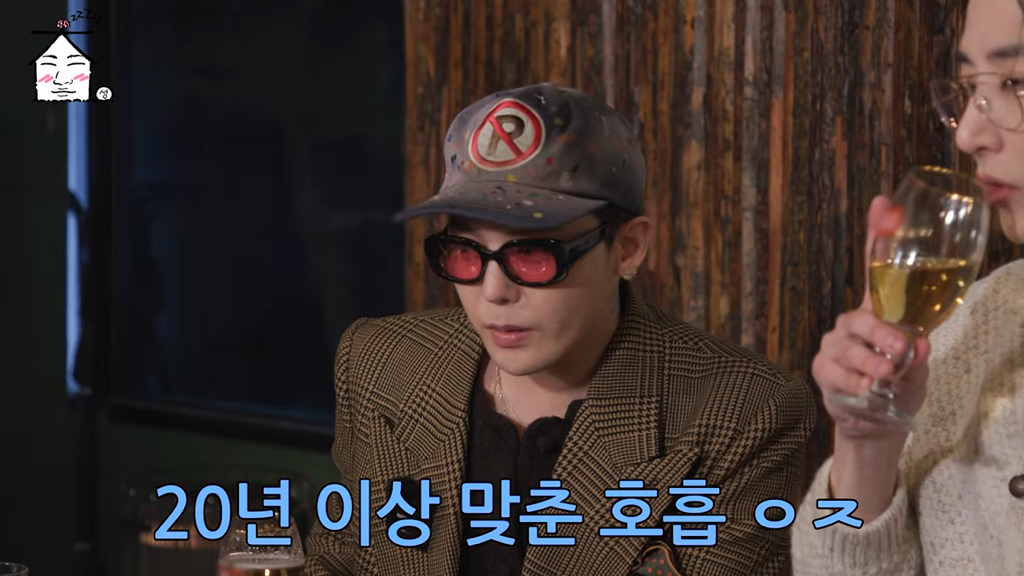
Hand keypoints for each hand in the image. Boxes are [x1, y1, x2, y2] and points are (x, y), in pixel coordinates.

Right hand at [812, 196, 930, 439]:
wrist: (875, 423)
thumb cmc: (898, 386)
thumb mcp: (918, 368)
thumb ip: (918, 355)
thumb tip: (920, 343)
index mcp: (878, 313)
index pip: (875, 268)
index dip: (877, 235)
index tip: (884, 204)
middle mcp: (852, 324)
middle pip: (858, 318)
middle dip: (878, 332)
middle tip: (899, 349)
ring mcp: (833, 345)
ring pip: (844, 346)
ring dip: (867, 362)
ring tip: (886, 377)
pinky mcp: (822, 369)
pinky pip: (834, 370)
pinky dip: (853, 381)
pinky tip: (866, 390)